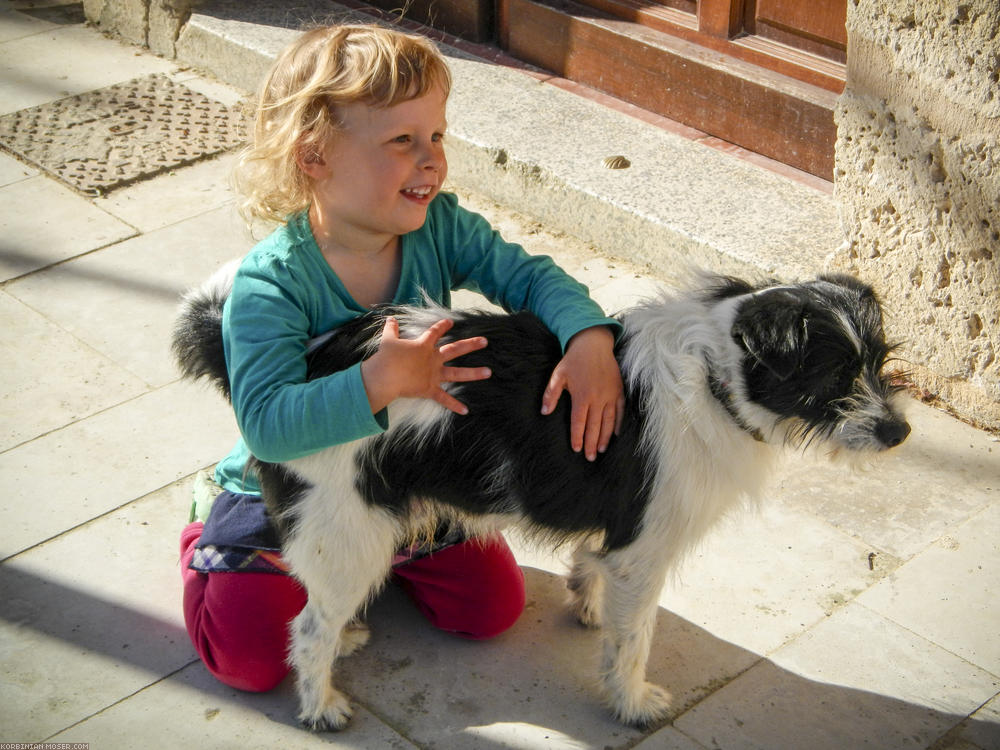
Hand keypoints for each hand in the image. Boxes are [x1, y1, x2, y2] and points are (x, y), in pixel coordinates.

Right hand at [361, 316, 490, 414]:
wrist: (386, 375)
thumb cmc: (386, 357)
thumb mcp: (388, 340)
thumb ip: (391, 330)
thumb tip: (390, 319)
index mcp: (423, 345)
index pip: (435, 332)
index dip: (443, 326)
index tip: (451, 322)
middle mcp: (433, 359)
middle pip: (455, 349)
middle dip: (471, 345)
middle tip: (485, 341)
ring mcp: (433, 374)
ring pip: (458, 373)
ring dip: (474, 373)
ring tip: (489, 372)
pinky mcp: (430, 389)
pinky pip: (444, 399)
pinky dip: (454, 405)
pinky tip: (466, 410)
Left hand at [540, 326, 623, 460]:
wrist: (593, 344)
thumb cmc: (573, 361)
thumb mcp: (558, 376)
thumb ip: (551, 395)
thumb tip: (544, 412)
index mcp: (582, 396)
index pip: (579, 423)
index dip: (577, 437)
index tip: (576, 449)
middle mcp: (598, 398)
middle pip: (595, 426)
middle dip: (591, 444)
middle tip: (590, 458)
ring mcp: (610, 395)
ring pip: (608, 421)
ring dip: (605, 437)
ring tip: (601, 450)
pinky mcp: (619, 390)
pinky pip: (620, 411)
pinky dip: (618, 424)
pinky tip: (616, 434)